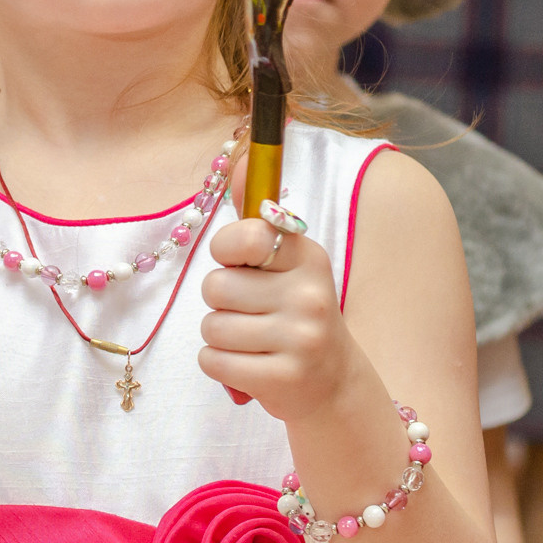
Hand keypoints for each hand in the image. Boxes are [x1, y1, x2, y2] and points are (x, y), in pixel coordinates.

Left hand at [198, 217, 358, 420]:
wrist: (332, 383)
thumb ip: (258, 219)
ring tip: (254, 340)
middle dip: (221, 301)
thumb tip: (240, 158)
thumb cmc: (295, 313)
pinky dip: (220, 364)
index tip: (243, 264)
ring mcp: (300, 340)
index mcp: (308, 258)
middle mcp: (309, 295)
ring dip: (220, 336)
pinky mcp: (283, 379)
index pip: (246, 236)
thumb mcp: (287, 263)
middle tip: (253, 312)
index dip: (227, 251)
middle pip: (215, 286)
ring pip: (210, 327)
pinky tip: (251, 365)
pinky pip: (212, 361)